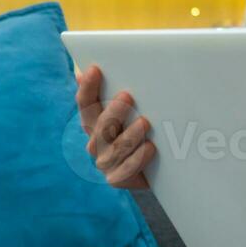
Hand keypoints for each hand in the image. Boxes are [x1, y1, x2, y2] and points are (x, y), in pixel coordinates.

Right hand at [75, 64, 153, 188]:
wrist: (160, 168)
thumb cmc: (146, 131)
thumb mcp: (136, 109)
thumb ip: (120, 92)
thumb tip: (95, 68)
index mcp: (96, 122)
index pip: (86, 103)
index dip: (88, 87)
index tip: (95, 68)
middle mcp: (96, 142)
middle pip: (98, 126)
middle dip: (112, 111)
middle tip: (127, 96)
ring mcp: (105, 162)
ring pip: (113, 149)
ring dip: (129, 135)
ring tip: (145, 123)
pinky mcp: (118, 178)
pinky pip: (125, 171)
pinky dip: (138, 159)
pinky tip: (150, 147)